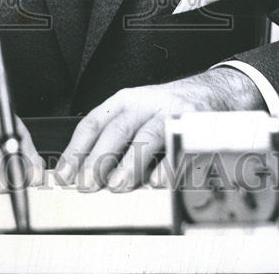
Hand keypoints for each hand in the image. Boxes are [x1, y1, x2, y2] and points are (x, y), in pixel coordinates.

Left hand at [56, 67, 263, 191]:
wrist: (213, 92)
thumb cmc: (166, 110)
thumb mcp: (135, 114)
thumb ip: (112, 138)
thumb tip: (84, 174)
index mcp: (125, 101)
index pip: (93, 123)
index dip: (77, 150)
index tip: (65, 175)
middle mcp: (146, 104)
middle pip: (118, 129)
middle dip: (99, 158)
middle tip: (87, 183)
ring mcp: (172, 114)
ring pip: (147, 136)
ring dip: (130, 163)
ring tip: (117, 185)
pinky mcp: (195, 128)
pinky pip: (179, 148)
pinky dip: (167, 166)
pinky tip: (156, 182)